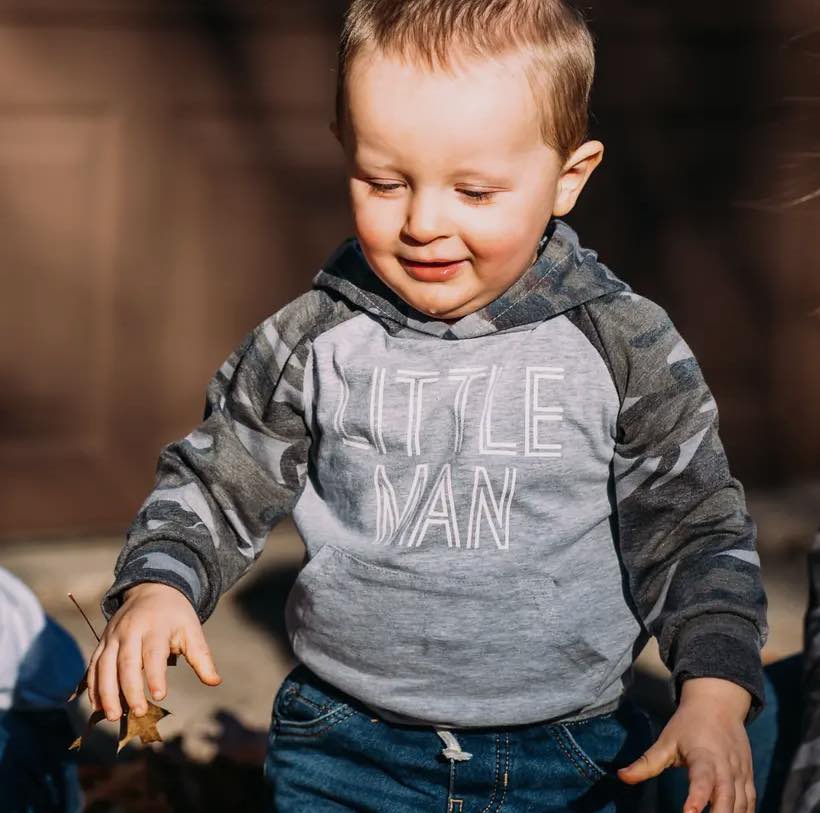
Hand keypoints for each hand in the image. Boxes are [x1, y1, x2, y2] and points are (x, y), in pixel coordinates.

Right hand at [86, 582, 221, 720]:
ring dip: (107, 693)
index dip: (155, 675)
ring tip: (114, 717)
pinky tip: (98, 706)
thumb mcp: (192, 630)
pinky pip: (93, 666)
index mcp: (156, 627)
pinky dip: (93, 687)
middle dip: (130, 689)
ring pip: (104, 666)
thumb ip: (201, 657)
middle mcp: (131, 630)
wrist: (152, 589)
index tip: (161, 696)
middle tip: (139, 713)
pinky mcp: (103, 642)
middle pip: (126, 662)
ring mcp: (113, 636)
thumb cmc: (175, 615)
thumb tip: (216, 682)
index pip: (154, 653)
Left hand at [617, 677, 753, 812]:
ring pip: (741, 803)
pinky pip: (750, 803)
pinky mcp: (748, 778)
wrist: (718, 703)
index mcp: (703, 756)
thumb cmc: (689, 725)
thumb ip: (646, 762)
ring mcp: (740, 773)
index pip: (702, 779)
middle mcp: (725, 767)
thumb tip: (621, 776)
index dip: (697, 797)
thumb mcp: (666, 741)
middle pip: (727, 797)